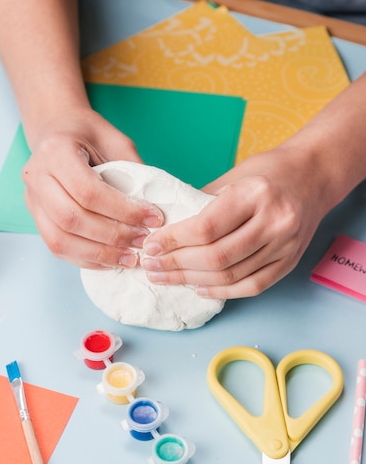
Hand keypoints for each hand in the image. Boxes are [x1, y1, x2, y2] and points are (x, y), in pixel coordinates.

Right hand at [22, 108, 163, 267]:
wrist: (56, 129)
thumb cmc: (87, 134)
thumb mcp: (115, 140)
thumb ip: (133, 169)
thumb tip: (154, 207)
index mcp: (56, 151)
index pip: (88, 191)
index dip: (123, 211)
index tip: (153, 219)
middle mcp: (36, 176)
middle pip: (72, 219)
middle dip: (113, 236)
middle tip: (143, 241)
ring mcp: (31, 199)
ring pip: (60, 239)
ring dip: (99, 254)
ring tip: (130, 258)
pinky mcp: (35, 216)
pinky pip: (57, 247)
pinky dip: (86, 258)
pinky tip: (111, 260)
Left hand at [141, 145, 328, 298]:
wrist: (314, 176)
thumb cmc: (268, 171)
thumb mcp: (234, 175)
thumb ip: (202, 202)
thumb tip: (165, 229)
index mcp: (256, 193)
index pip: (207, 227)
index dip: (174, 241)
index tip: (150, 246)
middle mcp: (275, 221)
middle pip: (217, 256)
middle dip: (177, 264)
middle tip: (151, 267)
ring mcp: (286, 245)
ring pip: (231, 275)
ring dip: (192, 281)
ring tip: (166, 279)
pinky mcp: (290, 261)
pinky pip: (252, 286)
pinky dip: (223, 291)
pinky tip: (199, 289)